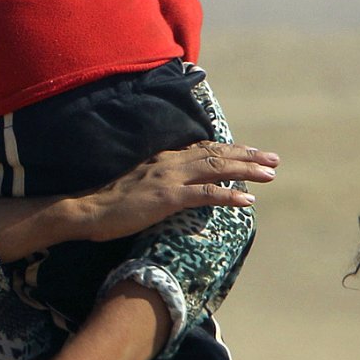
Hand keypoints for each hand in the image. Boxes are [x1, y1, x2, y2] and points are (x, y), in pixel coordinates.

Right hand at [78, 141, 276, 243]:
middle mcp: (169, 163)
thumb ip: (160, 180)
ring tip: (269, 174)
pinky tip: (247, 200)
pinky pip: (204, 195)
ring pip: (216, 169)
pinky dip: (228, 196)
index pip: (203, 149)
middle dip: (248, 156)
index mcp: (163, 159)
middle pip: (216, 154)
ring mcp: (168, 179)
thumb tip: (178, 187)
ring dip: (246, 171)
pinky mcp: (167, 198)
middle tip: (273, 159)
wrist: (86, 210)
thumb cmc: (109, 204)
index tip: (251, 153)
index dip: (230, 150)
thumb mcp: (139, 184)